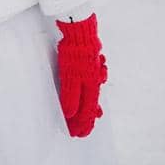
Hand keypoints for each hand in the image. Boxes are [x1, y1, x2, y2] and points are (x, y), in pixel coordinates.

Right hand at [56, 14, 107, 137]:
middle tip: (80, 135)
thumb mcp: (93, 60)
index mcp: (93, 78)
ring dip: (78, 118)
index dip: (89, 117)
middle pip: (88, 106)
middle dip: (84, 122)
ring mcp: (81, 76)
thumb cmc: (85, 42)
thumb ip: (94, 73)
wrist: (80, 29)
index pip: (92, 102)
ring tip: (76, 130)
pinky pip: (70, 91)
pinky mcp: (71, 71)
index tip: (85, 128)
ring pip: (82, 102)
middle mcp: (90, 80)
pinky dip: (69, 104)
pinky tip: (68, 114)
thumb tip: (97, 81)